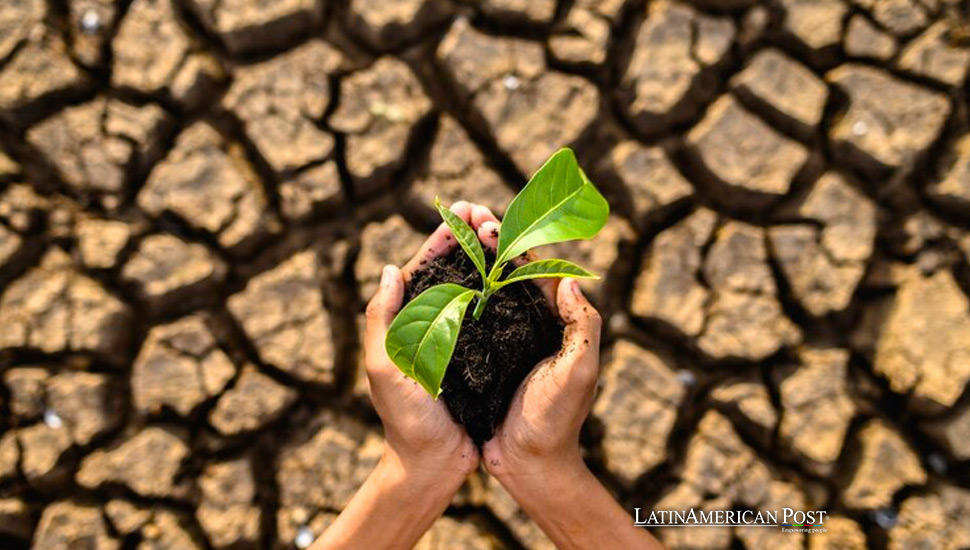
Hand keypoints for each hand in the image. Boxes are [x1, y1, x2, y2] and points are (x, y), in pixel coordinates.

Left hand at [363, 202, 479, 482]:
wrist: (433, 464)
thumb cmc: (405, 420)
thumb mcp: (385, 368)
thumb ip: (382, 320)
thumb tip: (390, 269)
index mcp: (406, 321)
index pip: (424, 268)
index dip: (443, 237)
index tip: (463, 210)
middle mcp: (433, 324)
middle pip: (453, 270)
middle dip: (470, 238)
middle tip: (489, 213)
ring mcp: (459, 338)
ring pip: (476, 287)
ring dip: (489, 258)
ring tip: (507, 232)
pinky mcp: (482, 355)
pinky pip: (495, 315)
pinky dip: (506, 291)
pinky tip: (522, 275)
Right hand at [470, 206, 601, 478]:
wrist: (529, 465)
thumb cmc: (556, 420)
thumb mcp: (579, 371)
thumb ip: (583, 326)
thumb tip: (571, 279)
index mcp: (555, 322)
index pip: (534, 270)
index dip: (512, 242)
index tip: (487, 221)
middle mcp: (530, 325)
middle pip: (508, 271)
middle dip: (487, 240)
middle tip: (464, 213)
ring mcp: (505, 340)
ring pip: (486, 289)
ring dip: (469, 259)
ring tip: (448, 233)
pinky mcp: (483, 358)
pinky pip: (468, 318)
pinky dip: (454, 295)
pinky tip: (434, 279)